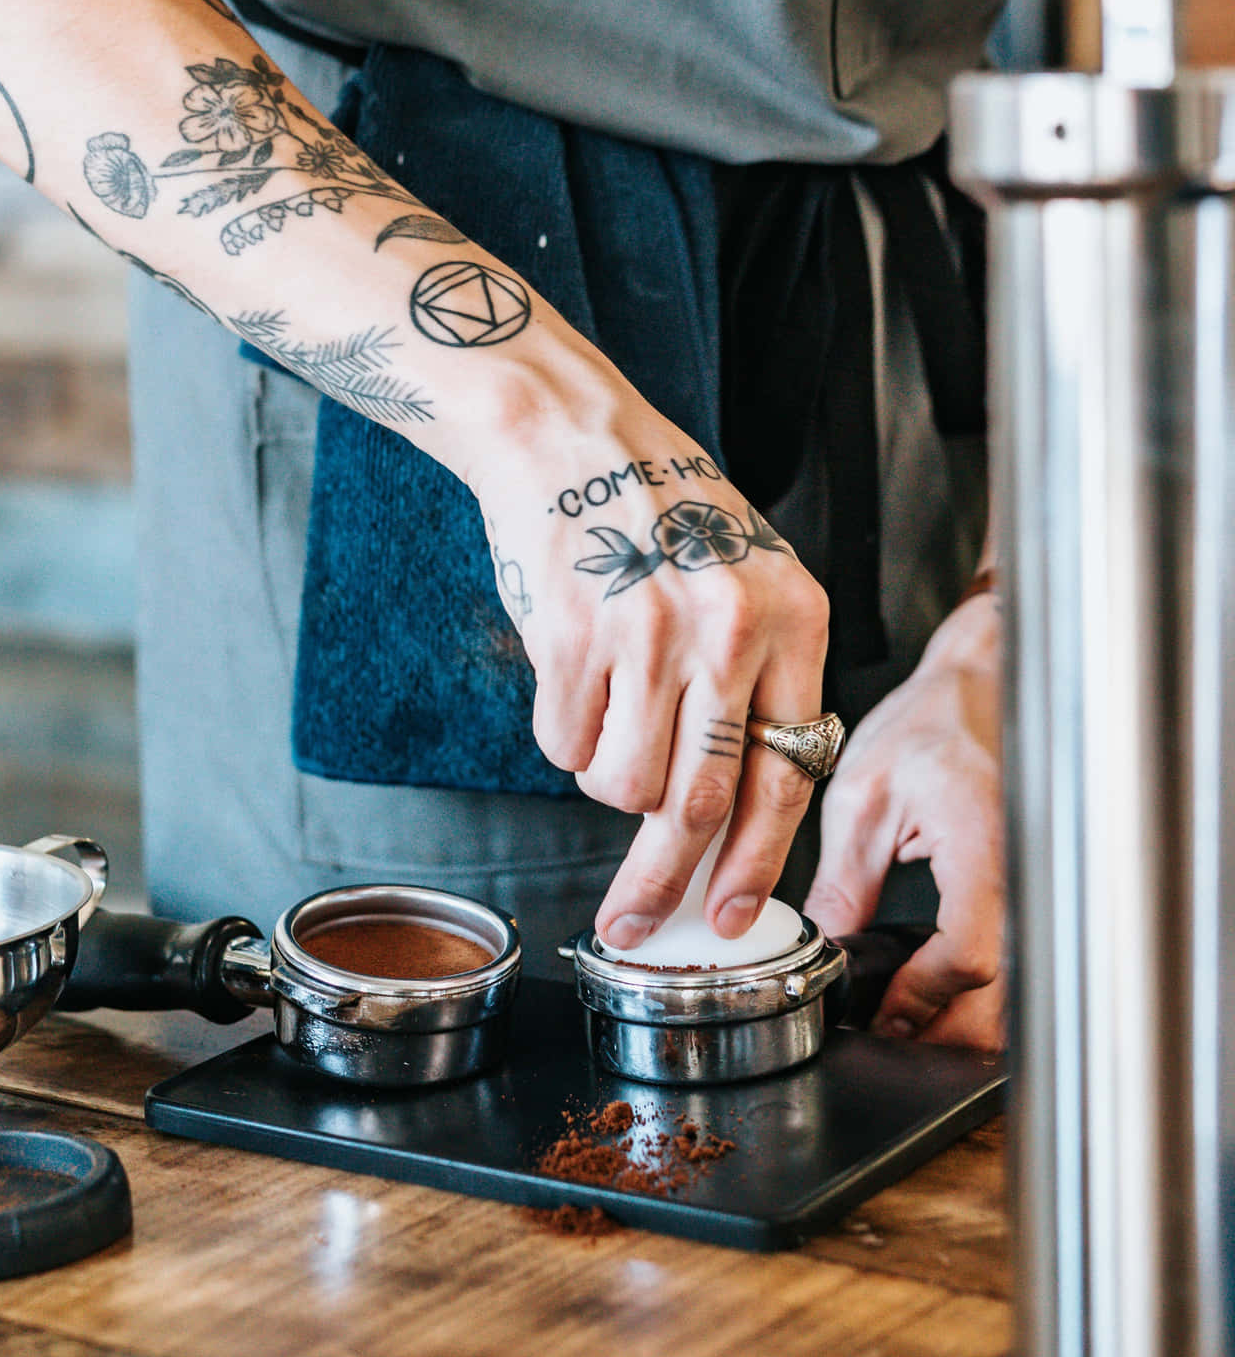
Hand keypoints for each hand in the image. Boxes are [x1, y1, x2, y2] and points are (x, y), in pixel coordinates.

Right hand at [476, 387, 828, 951]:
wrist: (571, 436)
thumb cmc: (660, 513)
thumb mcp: (748, 581)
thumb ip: (756, 688)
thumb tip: (733, 819)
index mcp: (793, 619)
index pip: (789, 776)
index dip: (758, 863)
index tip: (733, 915)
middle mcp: (732, 630)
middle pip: (702, 804)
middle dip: (665, 881)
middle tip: (636, 921)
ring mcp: (651, 634)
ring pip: (625, 786)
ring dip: (607, 779)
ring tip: (607, 714)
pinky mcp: (573, 638)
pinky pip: (563, 747)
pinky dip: (563, 735)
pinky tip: (573, 673)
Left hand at [805, 593, 1004, 1049]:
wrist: (986, 688)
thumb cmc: (934, 724)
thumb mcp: (863, 798)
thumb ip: (844, 883)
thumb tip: (823, 951)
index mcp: (985, 849)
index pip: (966, 959)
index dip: (917, 998)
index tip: (876, 1012)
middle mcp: (1030, 876)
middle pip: (1003, 997)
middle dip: (942, 1029)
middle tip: (886, 1027)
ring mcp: (1045, 888)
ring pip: (1019, 993)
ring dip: (964, 1017)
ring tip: (907, 1009)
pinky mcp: (1043, 894)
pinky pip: (1022, 966)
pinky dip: (984, 991)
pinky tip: (941, 983)